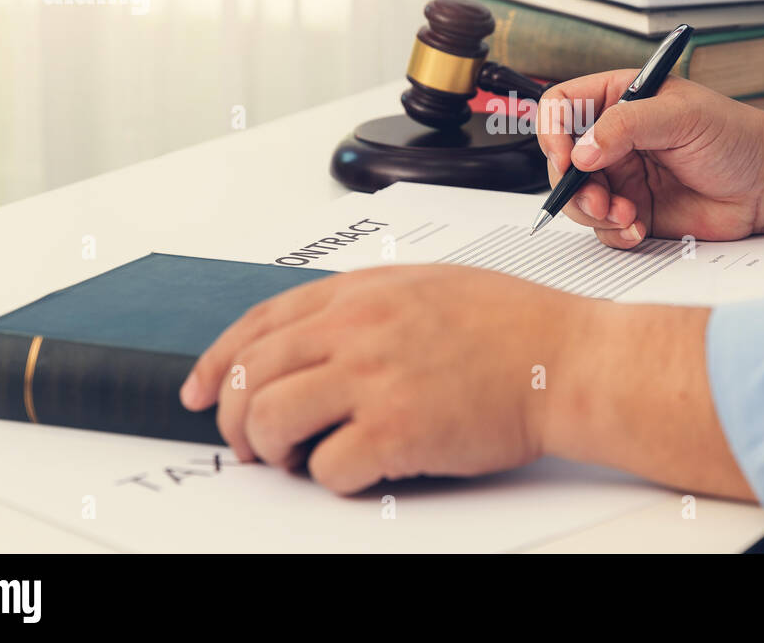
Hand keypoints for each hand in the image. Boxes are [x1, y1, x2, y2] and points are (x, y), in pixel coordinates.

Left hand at [179, 265, 561, 492]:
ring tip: (295, 458)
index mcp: (359, 292)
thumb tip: (310, 341)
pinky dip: (327, 479)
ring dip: (269, 450)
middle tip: (247, 443)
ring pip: (268, 420)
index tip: (198, 391)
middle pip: (247, 376)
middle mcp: (356, 330)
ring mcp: (373, 378)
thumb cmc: (511, 324)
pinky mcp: (396, 431)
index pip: (256, 324)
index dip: (213, 362)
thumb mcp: (425, 285)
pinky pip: (325, 468)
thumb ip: (362, 304)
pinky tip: (353, 469)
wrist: (566, 358)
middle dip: (231, 418)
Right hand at [537, 73, 763, 247]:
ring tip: (625, 214)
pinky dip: (613, 232)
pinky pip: (602, 227)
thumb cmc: (735, 137)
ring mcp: (622, 177)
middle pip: (562, 159)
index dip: (552, 129)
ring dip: (592, 211)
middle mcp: (614, 139)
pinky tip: (638, 228)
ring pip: (577, 197)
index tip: (566, 156)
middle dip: (572, 183)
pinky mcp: (633, 212)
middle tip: (599, 197)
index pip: (563, 106)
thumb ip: (627, 127)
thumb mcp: (681, 116)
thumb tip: (582, 152)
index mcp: (620, 100)